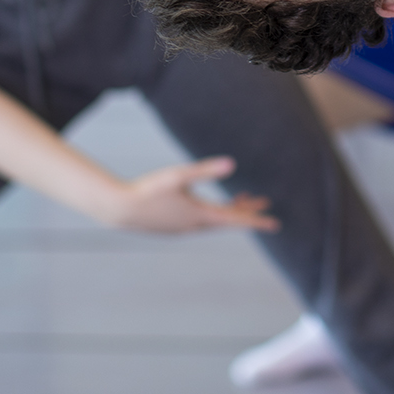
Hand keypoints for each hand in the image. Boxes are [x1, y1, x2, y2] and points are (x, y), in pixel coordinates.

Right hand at [104, 157, 278, 233]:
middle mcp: (194, 226)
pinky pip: (201, 222)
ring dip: (230, 210)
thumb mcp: (178, 175)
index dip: (257, 220)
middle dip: (247, 210)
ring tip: (242, 198)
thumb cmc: (148, 190)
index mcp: (200, 215)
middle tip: (265, 203)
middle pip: (228, 219)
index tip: (275, 224)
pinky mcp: (173, 227)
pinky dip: (213, 214)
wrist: (118, 209)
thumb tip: (232, 164)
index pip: (236, 220)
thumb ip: (205, 170)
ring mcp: (183, 228)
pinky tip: (208, 206)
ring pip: (214, 221)